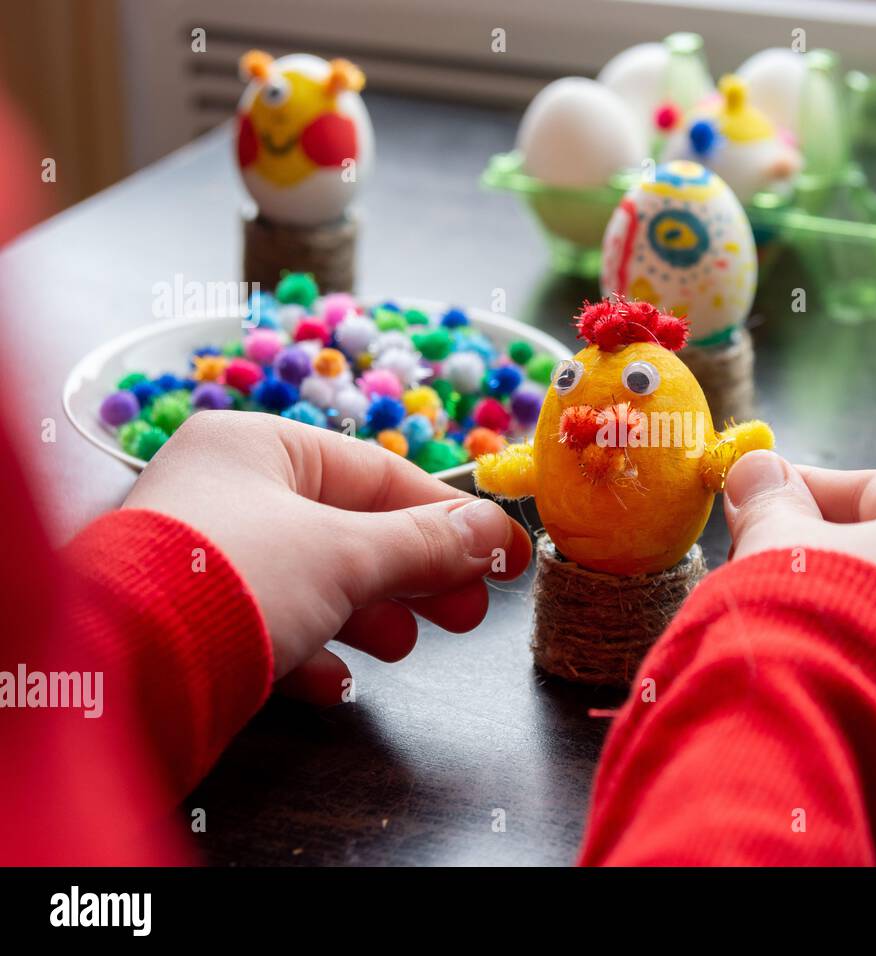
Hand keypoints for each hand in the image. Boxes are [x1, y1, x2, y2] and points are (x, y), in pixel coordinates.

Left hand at [123, 411, 531, 701]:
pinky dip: (312, 653)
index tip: (501, 553)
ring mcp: (207, 554)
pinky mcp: (194, 616)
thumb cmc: (233, 580)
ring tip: (402, 647)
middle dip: (413, 575)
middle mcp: (227, 491)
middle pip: (350, 528)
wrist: (120, 674)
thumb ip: (426, 543)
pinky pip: (271, 625)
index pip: (376, 473)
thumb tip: (495, 532)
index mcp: (257, 447)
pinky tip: (335, 683)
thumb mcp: (347, 555)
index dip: (447, 517)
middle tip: (468, 611)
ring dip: (369, 616)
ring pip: (315, 579)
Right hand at [723, 450, 875, 755]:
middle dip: (832, 558)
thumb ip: (769, 498)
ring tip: (788, 625)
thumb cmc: (812, 620)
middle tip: (766, 561)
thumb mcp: (778, 541)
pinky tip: (820, 676)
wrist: (823, 744)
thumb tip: (756, 470)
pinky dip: (872, 674)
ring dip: (853, 618)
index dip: (806, 493)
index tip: (760, 499)